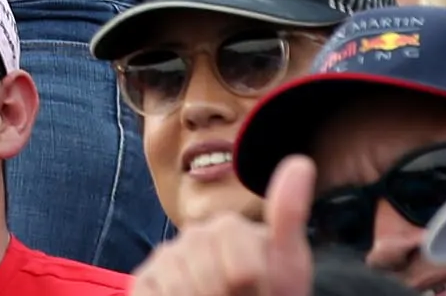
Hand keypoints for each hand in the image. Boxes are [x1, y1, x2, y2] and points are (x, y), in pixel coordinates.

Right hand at [125, 154, 315, 295]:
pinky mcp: (144, 280)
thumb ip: (288, 214)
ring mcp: (166, 257)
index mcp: (228, 227)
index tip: (259, 292)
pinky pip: (152, 293)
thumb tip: (301, 162)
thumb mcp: (287, 263)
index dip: (254, 288)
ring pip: (181, 289)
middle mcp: (193, 235)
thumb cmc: (270, 293)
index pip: (243, 269)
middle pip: (211, 279)